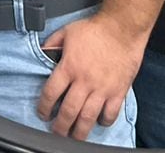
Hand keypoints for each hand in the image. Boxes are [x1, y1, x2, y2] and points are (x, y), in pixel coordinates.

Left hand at [35, 12, 142, 140]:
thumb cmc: (96, 29)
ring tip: (74, 136)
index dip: (44, 107)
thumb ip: (52, 44)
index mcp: (69, 67)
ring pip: (87, 118)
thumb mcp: (67, 32)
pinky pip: (110, 114)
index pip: (50, 94)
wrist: (122, 28)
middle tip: (57, 132)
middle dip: (60, 126)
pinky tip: (99, 122)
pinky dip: (104, 122)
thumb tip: (42, 52)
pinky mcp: (118, 92)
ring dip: (79, 131)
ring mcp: (102, 89)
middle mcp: (84, 81)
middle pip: (68, 112)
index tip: (43, 113)